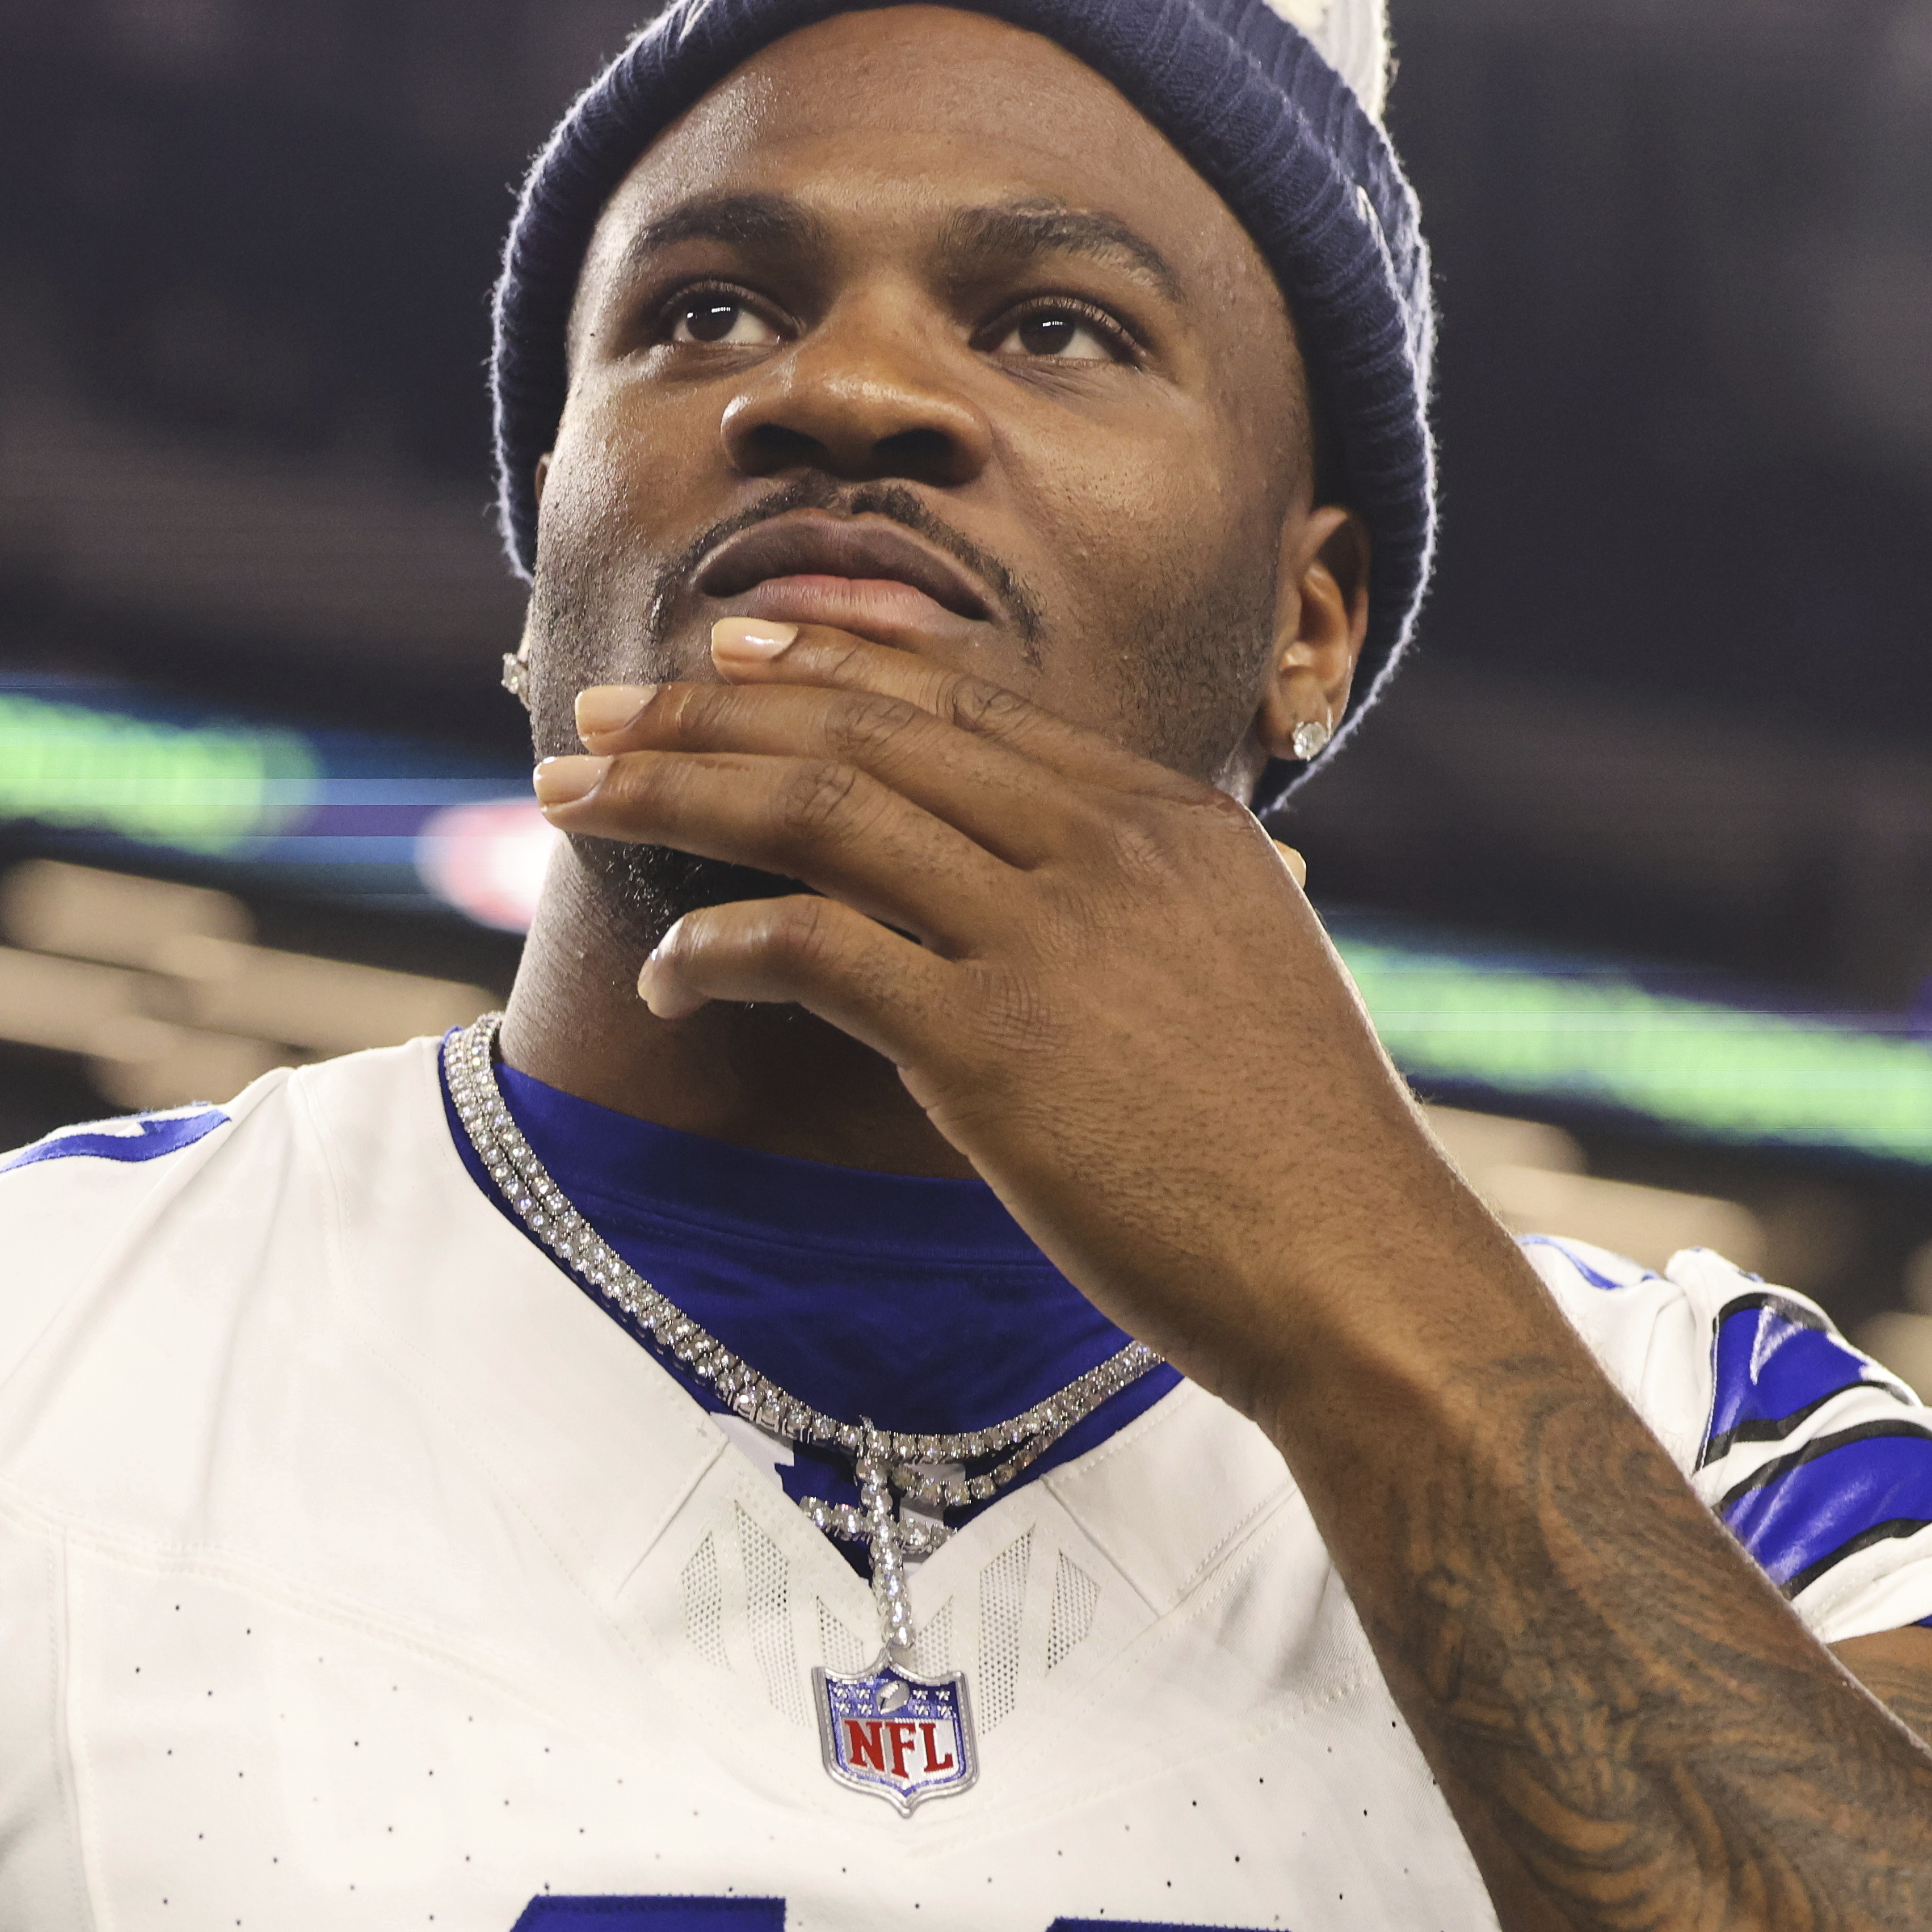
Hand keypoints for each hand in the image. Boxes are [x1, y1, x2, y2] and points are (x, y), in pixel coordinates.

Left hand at [532, 618, 1546, 1427]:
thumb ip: (1150, 911)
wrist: (1357, 1274)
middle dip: (709, 713)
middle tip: (596, 722)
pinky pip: (809, 951)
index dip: (823, 667)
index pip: (959, 703)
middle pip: (866, 733)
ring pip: (817, 813)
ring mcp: (1046, 938)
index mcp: (1167, 818)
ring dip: (677, 795)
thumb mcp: (1242, 977)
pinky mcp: (991, 1045)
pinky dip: (715, 947)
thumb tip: (1080, 901)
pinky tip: (666, 974)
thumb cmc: (1299, 1159)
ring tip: (574, 802)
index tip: (724, 657)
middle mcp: (1104, 847)